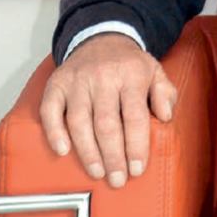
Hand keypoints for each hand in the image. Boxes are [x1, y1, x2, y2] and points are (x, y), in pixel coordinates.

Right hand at [39, 32, 177, 189]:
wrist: (102, 37)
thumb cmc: (129, 64)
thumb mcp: (155, 71)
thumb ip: (165, 93)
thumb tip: (165, 116)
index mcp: (132, 74)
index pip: (135, 115)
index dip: (136, 145)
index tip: (137, 169)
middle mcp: (104, 76)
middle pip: (106, 123)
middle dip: (113, 156)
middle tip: (117, 180)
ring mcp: (78, 80)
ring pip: (80, 121)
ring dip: (88, 152)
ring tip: (98, 172)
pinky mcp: (57, 83)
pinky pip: (50, 110)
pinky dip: (55, 132)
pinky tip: (63, 151)